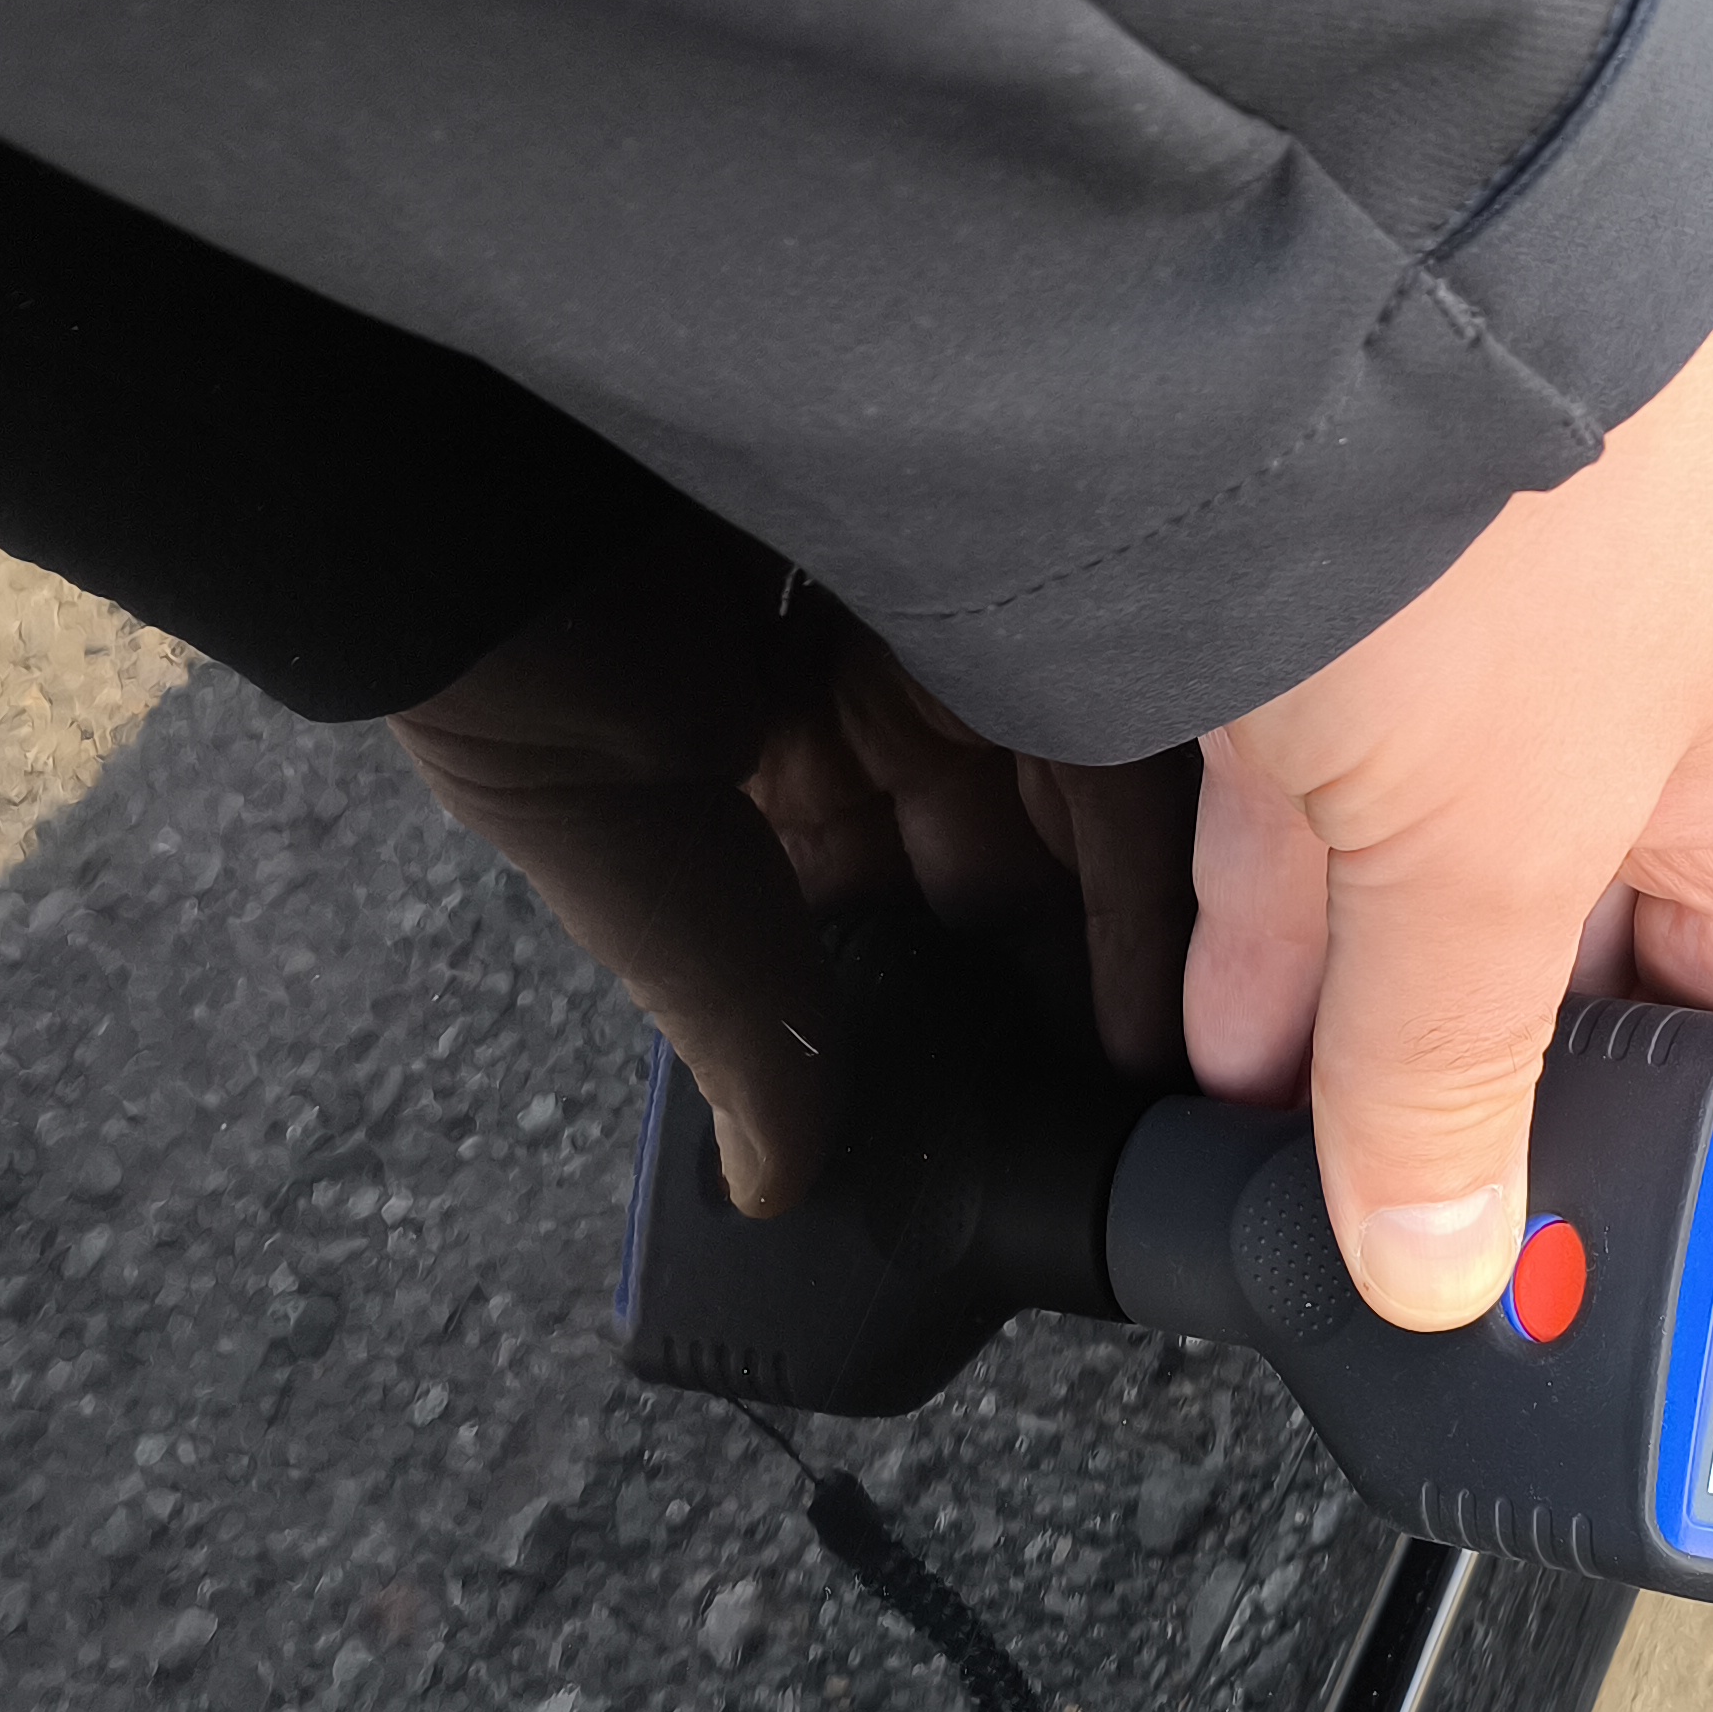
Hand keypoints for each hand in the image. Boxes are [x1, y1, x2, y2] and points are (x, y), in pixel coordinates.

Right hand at [391, 546, 1193, 1216]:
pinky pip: (1121, 749)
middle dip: (1064, 983)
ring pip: (1077, 817)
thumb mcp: (653, 918)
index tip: (1032, 1115)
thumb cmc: (545, 724)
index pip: (907, 913)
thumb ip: (745, 1048)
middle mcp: (870, 712)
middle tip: (1124, 1115)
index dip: (969, 1011)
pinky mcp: (1021, 591)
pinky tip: (1176, 1005)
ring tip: (1167, 1093)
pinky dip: (1151, 879)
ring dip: (1128, 951)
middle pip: (1012, 866)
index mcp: (769, 785)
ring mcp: (949, 645)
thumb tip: (767, 1187)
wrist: (537, 524)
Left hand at [1185, 242, 1712, 1328]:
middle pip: (1587, 941)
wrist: (1359, 180)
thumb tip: (1444, 1253)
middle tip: (1370, 1203)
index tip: (1551, 1253)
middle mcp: (1689, 655)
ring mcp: (1529, 583)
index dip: (1665, 1157)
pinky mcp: (1382, 523)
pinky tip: (1213, 969)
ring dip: (1351, 988)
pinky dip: (1283, 869)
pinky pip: (1342, 746)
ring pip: (1447, 844)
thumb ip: (1446, 1073)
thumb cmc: (1518, 486)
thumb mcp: (1477, 856)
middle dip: (1465, 1074)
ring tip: (1259, 1115)